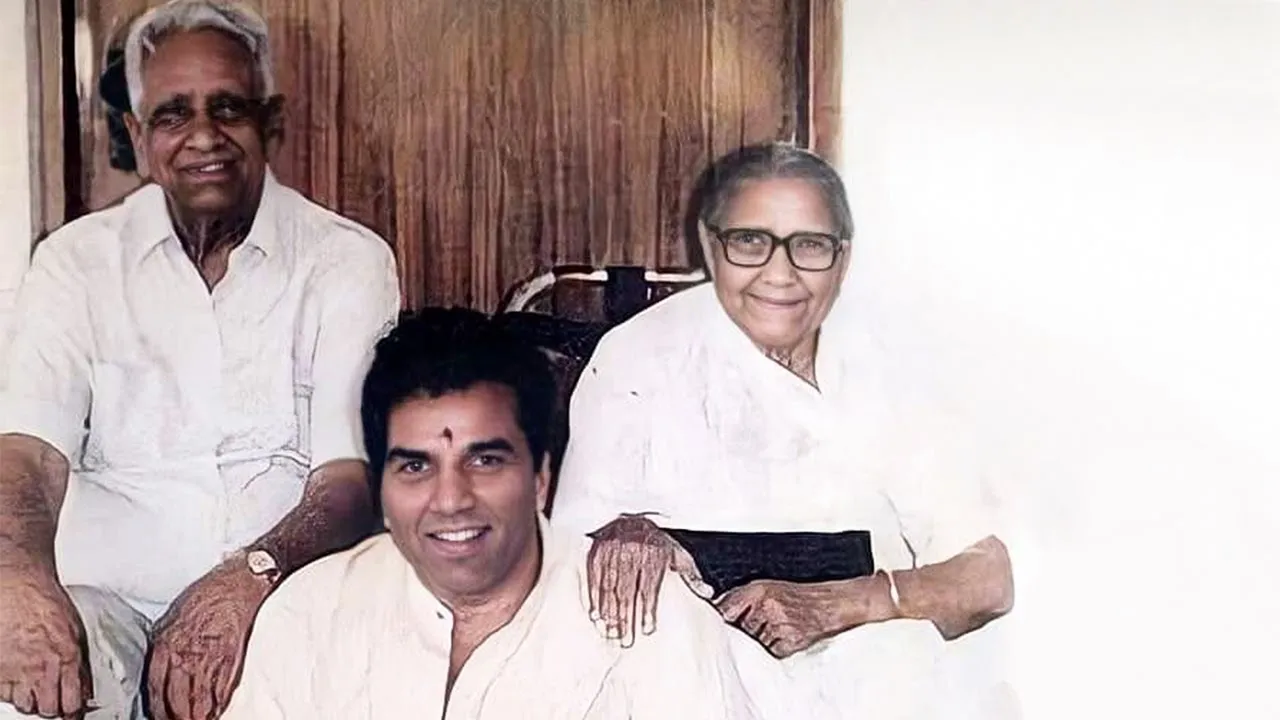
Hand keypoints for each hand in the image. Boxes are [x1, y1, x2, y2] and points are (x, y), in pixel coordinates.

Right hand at [0, 571, 91, 717]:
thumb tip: (85, 689)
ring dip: (29, 699)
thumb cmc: (48, 603)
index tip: (72, 712)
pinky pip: (3, 694)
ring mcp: (16, 671)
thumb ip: (81, 665)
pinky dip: (9, 690)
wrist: (20, 587)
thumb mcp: (76, 632)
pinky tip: (14, 676)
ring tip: (32, 684)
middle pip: (47, 710)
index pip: (72, 704)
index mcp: (67, 660)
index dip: (72, 712)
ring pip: (23, 705)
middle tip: (51, 698)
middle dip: (51, 708)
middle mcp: (41, 669)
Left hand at [145, 556, 271, 719]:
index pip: (155, 689)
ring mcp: (209, 658)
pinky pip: (222, 691)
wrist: (244, 577)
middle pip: (175, 701)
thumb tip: (164, 664)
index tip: (162, 718)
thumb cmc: (214, 591)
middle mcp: (184, 653)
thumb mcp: (178, 613)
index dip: (158, 709)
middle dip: (178, 718)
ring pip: (199, 700)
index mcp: (166, 643)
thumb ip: (169, 641)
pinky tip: (219, 713)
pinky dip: (220, 707)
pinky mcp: (232, 658)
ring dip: (200, 716)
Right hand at [586, 514, 712, 646]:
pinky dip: (594, 599)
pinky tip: (596, 616)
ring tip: (611, 634)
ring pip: (610, 587)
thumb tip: (707, 593)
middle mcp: (632, 552)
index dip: (647, 610)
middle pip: (627, 591)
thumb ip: (691, 575)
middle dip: (626, 618)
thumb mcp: (677, 555)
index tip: (647, 630)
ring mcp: (612, 552)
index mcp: (653, 554)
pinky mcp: (598, 553)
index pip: (649, 587)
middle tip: (626, 641)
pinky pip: (595, 579)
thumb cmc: (657, 543)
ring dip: (609, 613)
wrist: (632, 518)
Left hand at [716, 579, 855, 657]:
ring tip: (774, 629)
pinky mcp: (789, 644)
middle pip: (738, 630)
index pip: (726, 609)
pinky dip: (773, 649)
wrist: (827, 605)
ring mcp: (778, 626)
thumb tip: (716, 609)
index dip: (721, 619)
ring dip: (759, 640)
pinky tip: (782, 637)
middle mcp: (767, 607)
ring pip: (753, 643)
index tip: (718, 624)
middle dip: (742, 630)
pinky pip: (769, 652)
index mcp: (758, 592)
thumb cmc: (796, 597)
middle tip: (757, 625)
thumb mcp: (765, 587)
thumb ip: (739, 598)